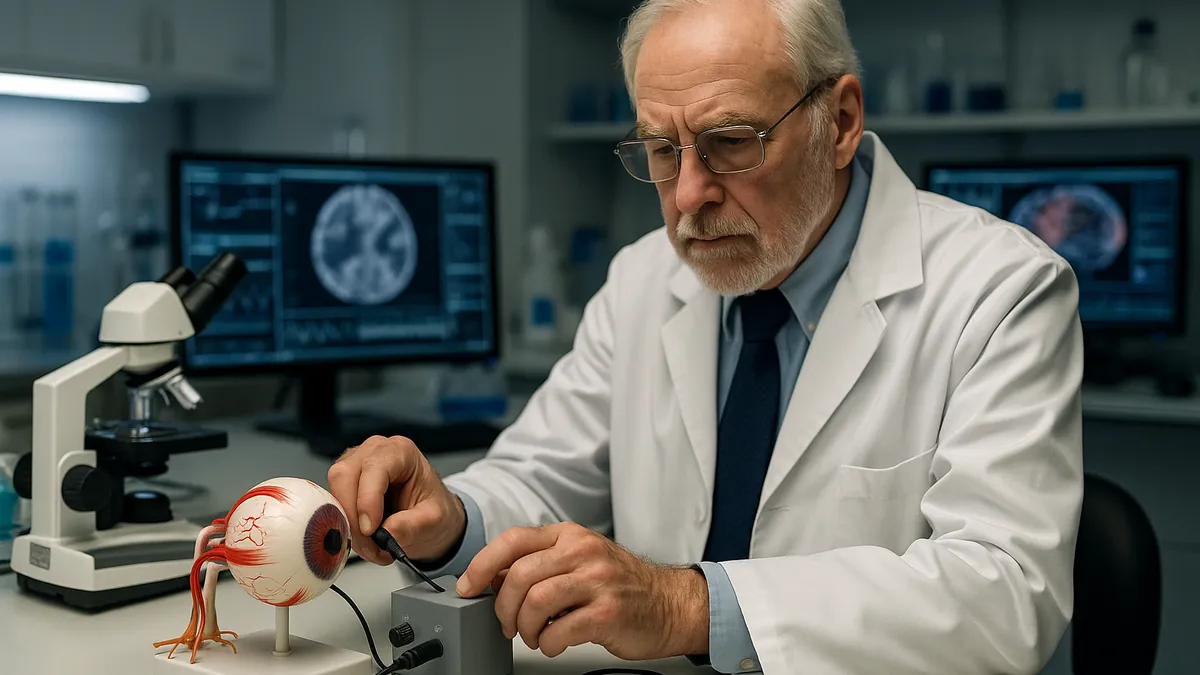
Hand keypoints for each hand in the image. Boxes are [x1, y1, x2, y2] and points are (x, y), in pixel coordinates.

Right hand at [327, 435, 465, 565]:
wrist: (427, 515)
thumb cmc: (431, 508)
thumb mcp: (434, 520)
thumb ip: (413, 526)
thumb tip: (387, 533)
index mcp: (401, 451)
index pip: (374, 468)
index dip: (367, 500)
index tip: (371, 529)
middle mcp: (374, 451)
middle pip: (344, 475)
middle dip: (352, 515)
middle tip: (369, 544)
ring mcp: (355, 464)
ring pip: (333, 491)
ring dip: (347, 523)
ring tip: (371, 546)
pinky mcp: (344, 483)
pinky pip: (331, 503)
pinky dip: (344, 525)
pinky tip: (363, 538)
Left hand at [455, 522, 708, 659]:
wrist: (670, 604)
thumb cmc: (621, 585)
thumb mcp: (580, 561)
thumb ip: (541, 564)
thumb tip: (493, 578)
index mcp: (570, 536)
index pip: (514, 540)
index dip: (482, 564)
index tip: (468, 586)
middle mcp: (583, 552)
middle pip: (520, 576)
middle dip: (503, 608)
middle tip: (508, 624)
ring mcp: (597, 581)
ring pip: (535, 603)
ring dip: (525, 628)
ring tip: (535, 636)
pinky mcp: (608, 613)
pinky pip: (559, 631)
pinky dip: (548, 644)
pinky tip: (555, 642)